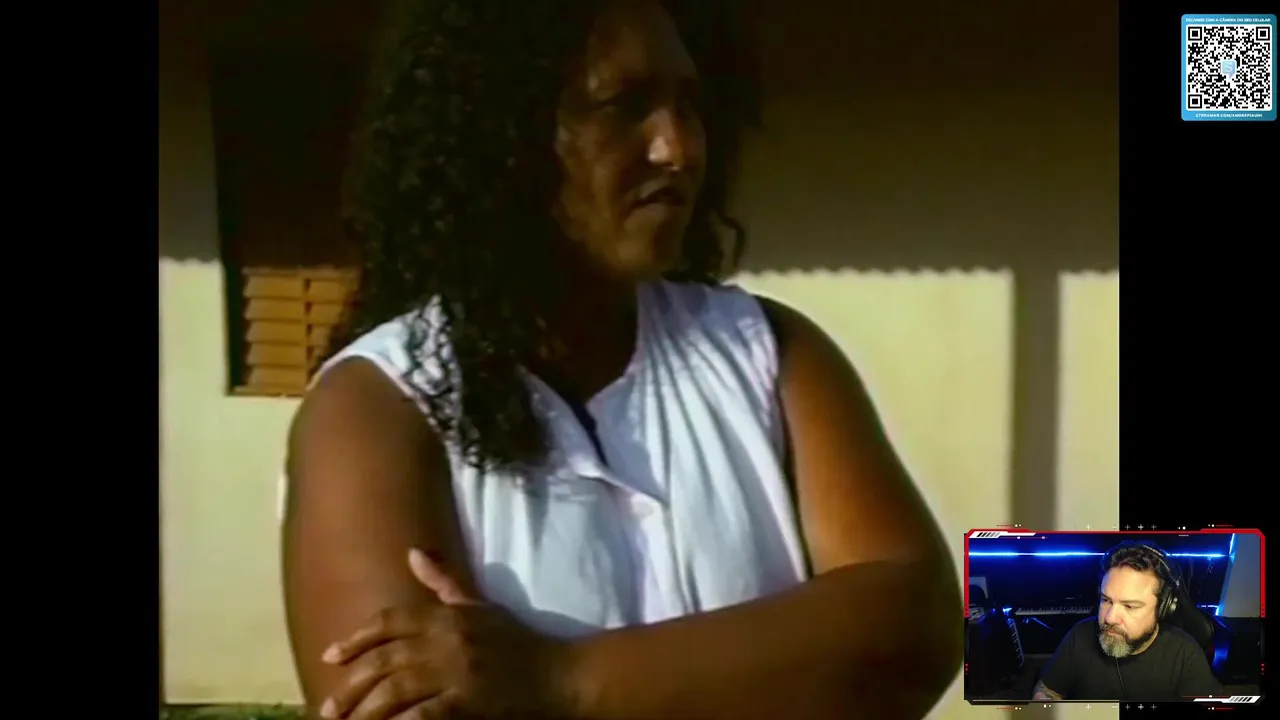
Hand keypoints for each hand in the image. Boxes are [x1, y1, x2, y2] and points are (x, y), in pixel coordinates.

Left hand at [319, 549, 577, 719]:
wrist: (560, 674)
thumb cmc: (517, 642)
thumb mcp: (480, 606)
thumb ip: (443, 582)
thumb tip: (412, 552)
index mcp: (447, 616)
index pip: (391, 621)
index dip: (357, 638)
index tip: (331, 655)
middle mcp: (447, 640)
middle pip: (386, 658)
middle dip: (352, 684)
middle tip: (328, 707)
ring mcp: (458, 672)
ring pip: (397, 689)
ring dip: (366, 710)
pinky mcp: (469, 702)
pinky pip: (424, 715)